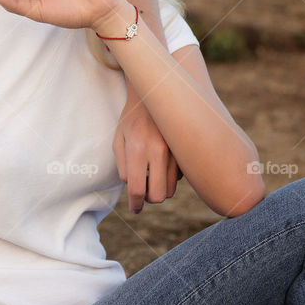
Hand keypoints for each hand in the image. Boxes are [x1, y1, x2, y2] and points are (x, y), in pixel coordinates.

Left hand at [113, 95, 181, 212]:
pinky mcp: (185, 152)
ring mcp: (175, 152)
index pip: (137, 188)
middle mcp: (159, 151)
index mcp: (137, 148)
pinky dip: (169, 178)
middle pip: (158, 195)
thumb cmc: (131, 119)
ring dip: (160, 190)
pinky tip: (161, 166)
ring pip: (171, 190)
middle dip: (149, 199)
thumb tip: (132, 188)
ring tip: (150, 178)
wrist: (155, 96)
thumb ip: (123, 166)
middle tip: (142, 193)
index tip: (134, 208)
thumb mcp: (118, 139)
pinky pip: (179, 178)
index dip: (134, 203)